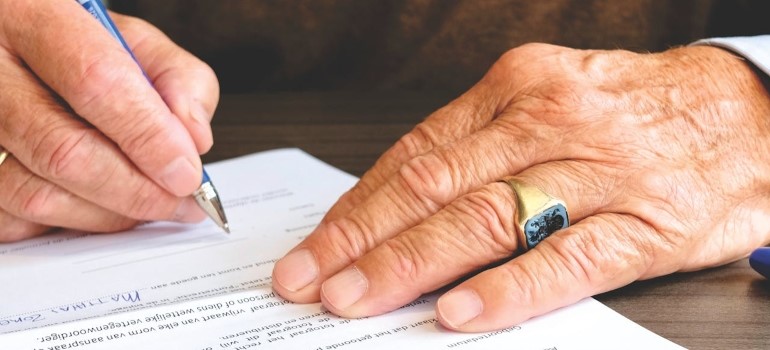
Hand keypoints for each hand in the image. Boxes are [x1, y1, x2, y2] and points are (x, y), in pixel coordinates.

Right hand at [0, 0, 218, 240]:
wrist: (22, 55)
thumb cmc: (83, 50)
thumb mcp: (138, 44)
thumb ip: (180, 82)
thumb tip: (194, 141)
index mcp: (32, 16)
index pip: (95, 82)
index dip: (149, 137)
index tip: (187, 173)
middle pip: (64, 150)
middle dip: (137, 190)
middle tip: (181, 202)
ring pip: (37, 194)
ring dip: (109, 214)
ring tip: (150, 204)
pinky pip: (16, 221)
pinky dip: (70, 223)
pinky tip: (99, 204)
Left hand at [272, 43, 769, 330]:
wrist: (746, 109)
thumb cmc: (632, 111)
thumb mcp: (549, 102)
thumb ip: (480, 148)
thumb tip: (399, 204)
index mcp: (516, 88)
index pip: (416, 155)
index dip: (357, 207)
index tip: (315, 247)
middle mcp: (549, 123)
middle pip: (436, 188)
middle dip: (363, 241)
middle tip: (311, 280)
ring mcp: (598, 174)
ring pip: (488, 220)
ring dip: (413, 265)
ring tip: (360, 300)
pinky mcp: (647, 224)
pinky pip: (568, 260)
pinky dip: (509, 289)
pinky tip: (461, 312)